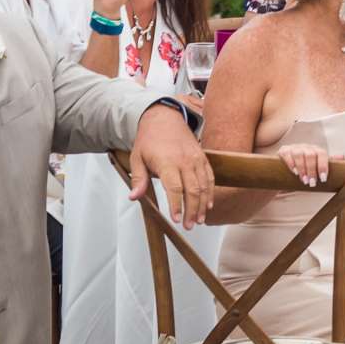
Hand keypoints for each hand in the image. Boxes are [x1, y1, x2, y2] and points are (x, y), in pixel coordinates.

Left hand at [127, 104, 214, 227]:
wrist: (165, 117)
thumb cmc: (149, 139)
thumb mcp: (137, 157)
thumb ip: (138, 179)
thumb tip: (134, 197)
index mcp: (167, 162)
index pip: (174, 188)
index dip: (176, 205)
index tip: (176, 219)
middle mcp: (184, 161)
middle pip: (192, 190)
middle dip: (191, 211)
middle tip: (188, 226)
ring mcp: (196, 159)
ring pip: (204, 186)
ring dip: (202, 205)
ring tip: (198, 220)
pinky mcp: (202, 158)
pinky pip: (210, 177)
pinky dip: (210, 192)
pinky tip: (208, 205)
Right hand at [277, 142, 329, 186]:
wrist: (286, 168)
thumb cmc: (305, 168)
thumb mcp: (317, 166)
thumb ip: (328, 162)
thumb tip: (343, 156)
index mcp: (316, 150)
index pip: (322, 154)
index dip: (323, 166)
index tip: (323, 178)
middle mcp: (306, 147)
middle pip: (310, 155)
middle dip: (312, 170)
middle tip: (312, 182)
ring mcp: (294, 148)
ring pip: (299, 154)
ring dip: (302, 168)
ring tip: (303, 180)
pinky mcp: (284, 150)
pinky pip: (287, 153)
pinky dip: (291, 162)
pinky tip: (294, 171)